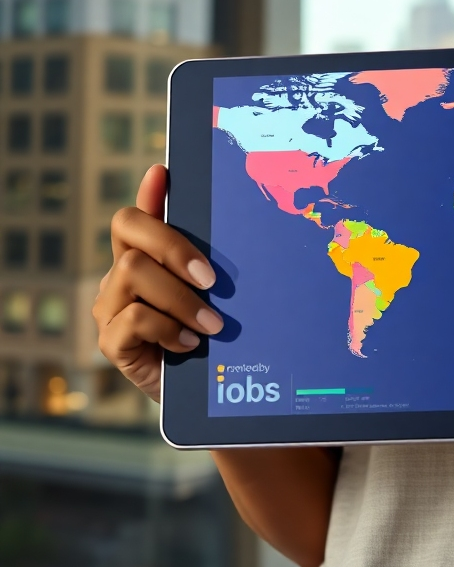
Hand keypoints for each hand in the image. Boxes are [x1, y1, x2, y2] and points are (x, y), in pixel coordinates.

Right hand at [94, 164, 222, 401]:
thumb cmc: (214, 339)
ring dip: (179, 298)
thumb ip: (212, 263)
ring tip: (212, 325)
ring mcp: (110, 307)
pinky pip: (132, 318)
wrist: (206, 395)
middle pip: (128, 229)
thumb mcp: (218, 297)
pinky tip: (190, 343)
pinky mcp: (111, 341)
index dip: (148, 193)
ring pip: (132, 273)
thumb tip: (230, 223)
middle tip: (212, 279)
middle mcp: (121, 275)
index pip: (138, 215)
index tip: (164, 171)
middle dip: (173, 246)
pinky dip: (167, 328)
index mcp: (147, 258)